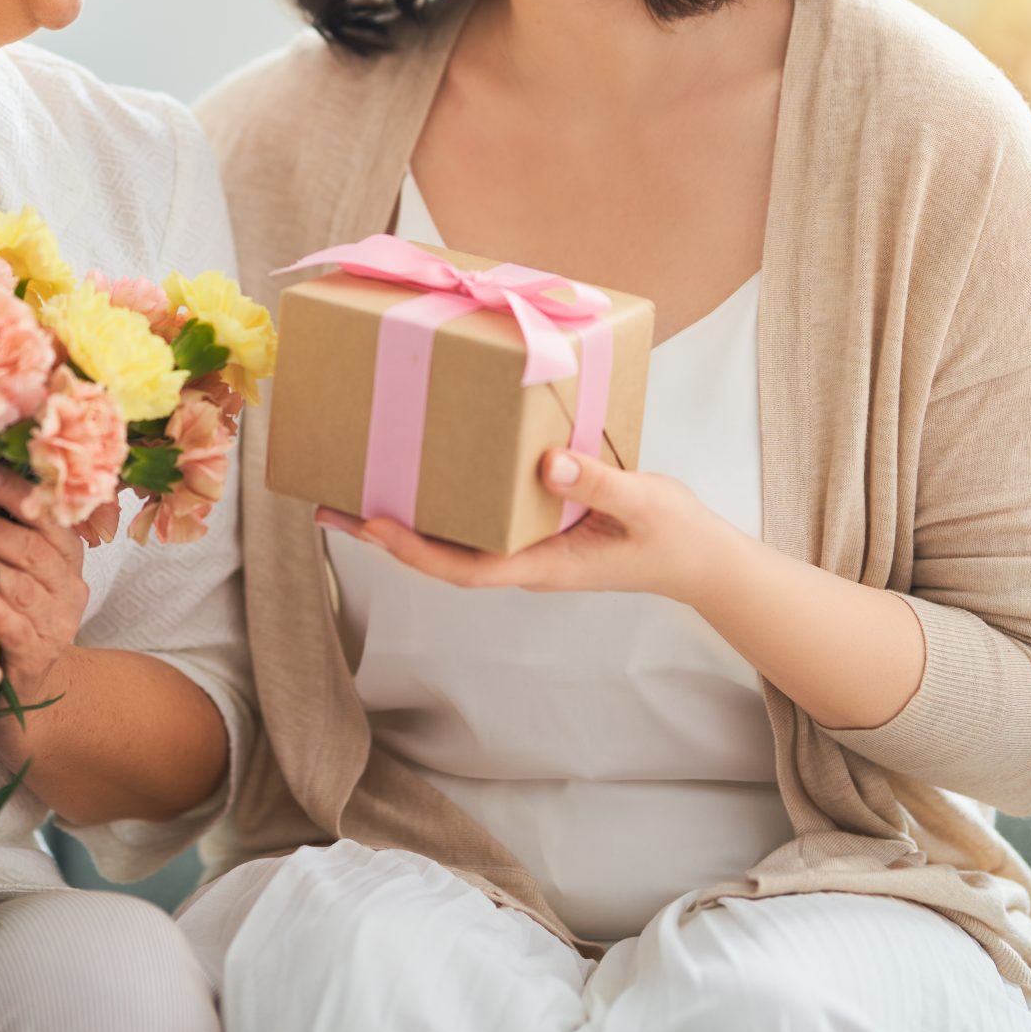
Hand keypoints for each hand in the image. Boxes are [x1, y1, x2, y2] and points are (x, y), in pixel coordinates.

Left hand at [0, 467, 89, 730]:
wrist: (17, 679)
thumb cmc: (4, 610)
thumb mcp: (8, 566)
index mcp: (65, 556)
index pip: (49, 517)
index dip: (18, 494)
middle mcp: (69, 587)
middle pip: (33, 550)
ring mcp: (57, 624)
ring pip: (22, 587)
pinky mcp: (37, 656)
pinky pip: (16, 629)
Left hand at [316, 449, 745, 606]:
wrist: (700, 556)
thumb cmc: (674, 536)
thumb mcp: (643, 504)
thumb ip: (599, 483)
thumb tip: (546, 463)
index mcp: (542, 566)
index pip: (464, 568)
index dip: (415, 551)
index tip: (374, 525)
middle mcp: (524, 558)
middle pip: (441, 554)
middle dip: (386, 534)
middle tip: (330, 505)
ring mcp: (528, 543)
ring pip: (454, 536)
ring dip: (405, 517)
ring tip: (355, 487)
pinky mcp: (537, 523)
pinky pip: (478, 515)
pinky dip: (444, 498)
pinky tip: (423, 472)